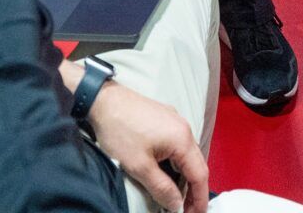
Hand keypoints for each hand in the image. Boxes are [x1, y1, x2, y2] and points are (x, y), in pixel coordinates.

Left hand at [85, 80, 208, 212]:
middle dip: (193, 190)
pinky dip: (176, 162)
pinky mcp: (165, 118)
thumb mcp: (140, 167)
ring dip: (184, 176)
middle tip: (185, 210)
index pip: (200, 175)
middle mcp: (184, 128)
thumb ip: (162, 188)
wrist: (102, 100)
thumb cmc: (120, 132)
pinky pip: (178, 144)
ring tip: (176, 195)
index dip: (199, 199)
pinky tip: (167, 172)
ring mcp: (175, 120)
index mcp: (182, 140)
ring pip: (187, 154)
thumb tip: (177, 205)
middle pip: (197, 164)